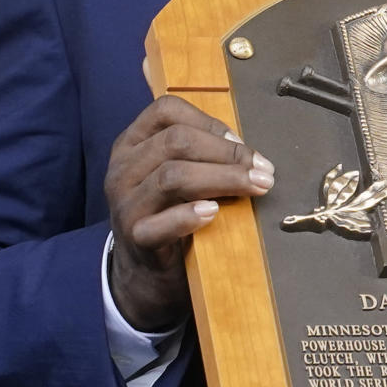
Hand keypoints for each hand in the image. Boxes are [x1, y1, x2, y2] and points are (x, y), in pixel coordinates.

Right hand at [104, 95, 273, 331]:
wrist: (144, 274)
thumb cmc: (168, 214)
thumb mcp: (176, 177)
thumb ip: (200, 155)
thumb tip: (247, 151)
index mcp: (132, 144)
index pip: (166, 111)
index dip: (209, 121)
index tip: (241, 142)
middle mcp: (122, 169)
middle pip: (175, 141)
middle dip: (227, 152)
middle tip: (263, 170)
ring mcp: (125, 204)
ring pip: (172, 176)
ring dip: (223, 179)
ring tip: (255, 187)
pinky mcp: (134, 239)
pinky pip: (161, 223)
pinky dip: (190, 215)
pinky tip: (214, 213)